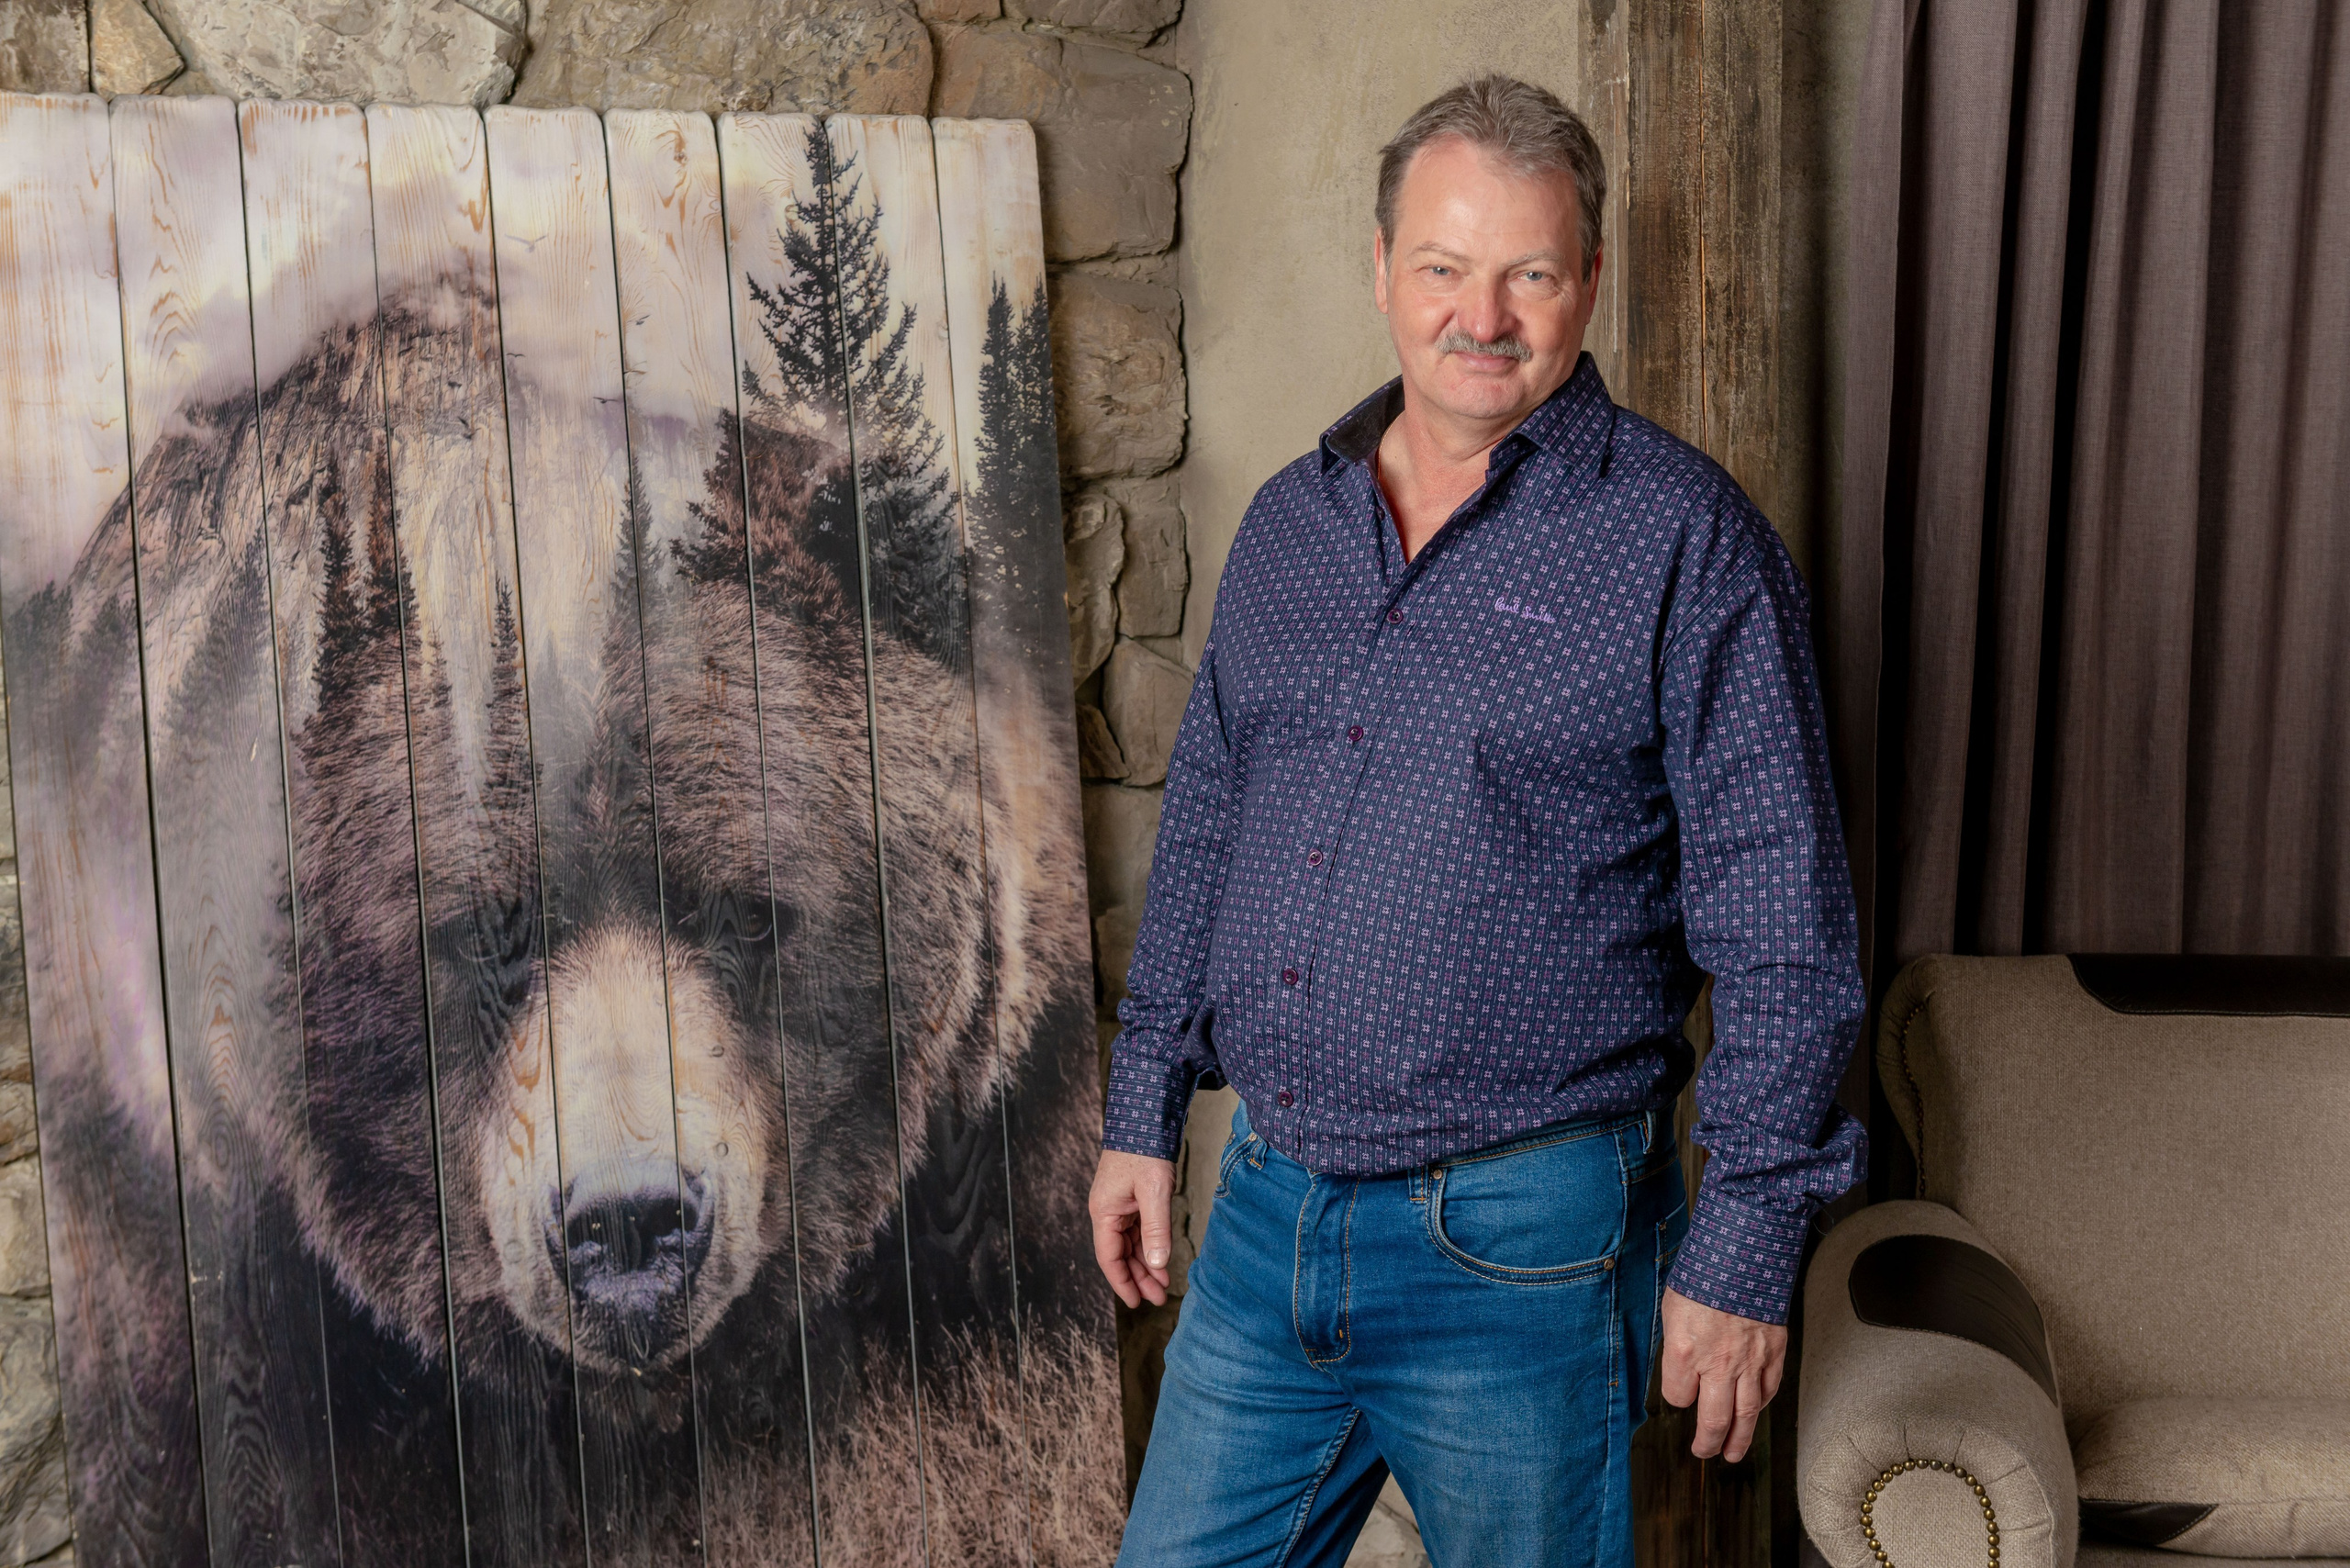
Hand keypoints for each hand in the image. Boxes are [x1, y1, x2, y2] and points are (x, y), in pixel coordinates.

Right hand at [1089, 1149, 1177, 1308]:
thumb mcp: (1155, 1191)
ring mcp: (1118, 1205)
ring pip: (1129, 1245)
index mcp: (1104, 1212)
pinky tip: (1162, 1259)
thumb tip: (1157, 1264)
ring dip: (1146, 1264)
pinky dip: (1149, 1246)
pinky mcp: (1131, 1198)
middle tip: (1159, 1299)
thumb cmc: (1146, 1150)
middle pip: (1120, 1255)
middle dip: (1139, 1278)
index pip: (1110, 1258)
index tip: (1137, 1303)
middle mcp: (1106, 1211)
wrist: (1145, 1116)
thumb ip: (1156, 1229)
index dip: (1123, 1283)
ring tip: (1164, 1285)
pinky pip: (1137, 1231)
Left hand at [1658, 1288, 1787, 1461]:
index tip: (1680, 1393)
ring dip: (1739, 1439)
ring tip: (1732, 1453)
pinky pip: (1769, 1389)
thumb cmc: (1704, 1274)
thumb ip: (1677, 1343)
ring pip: (1746, 1413)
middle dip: (1707, 1441)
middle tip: (1703, 1452)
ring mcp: (1749, 1361)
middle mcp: (1718, 1363)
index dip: (1678, 1396)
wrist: (1744, 1251)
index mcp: (1685, 1350)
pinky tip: (1755, 1411)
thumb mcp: (1673, 1307)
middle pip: (1713, 1419)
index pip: (1678, 1396)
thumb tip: (1681, 1367)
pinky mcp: (1774, 1352)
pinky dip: (1762, 1404)